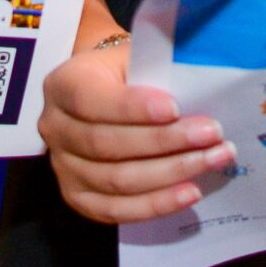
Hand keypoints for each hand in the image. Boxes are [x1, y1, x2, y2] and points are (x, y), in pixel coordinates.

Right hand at [41, 34, 231, 224]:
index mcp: (63, 85)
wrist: (102, 91)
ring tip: (212, 160)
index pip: (91, 100)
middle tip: (211, 135)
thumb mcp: (132, 56)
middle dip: (164, 142)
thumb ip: (154, 68)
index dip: (132, 107)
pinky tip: (189, 193)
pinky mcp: (77, 197)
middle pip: (106, 145)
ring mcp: (62, 167)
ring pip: (116, 181)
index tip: (175, 108)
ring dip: (170, 174)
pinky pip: (116, 210)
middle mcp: (54, 128)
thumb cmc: (123, 72)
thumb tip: (200, 86)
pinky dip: (156, 204)